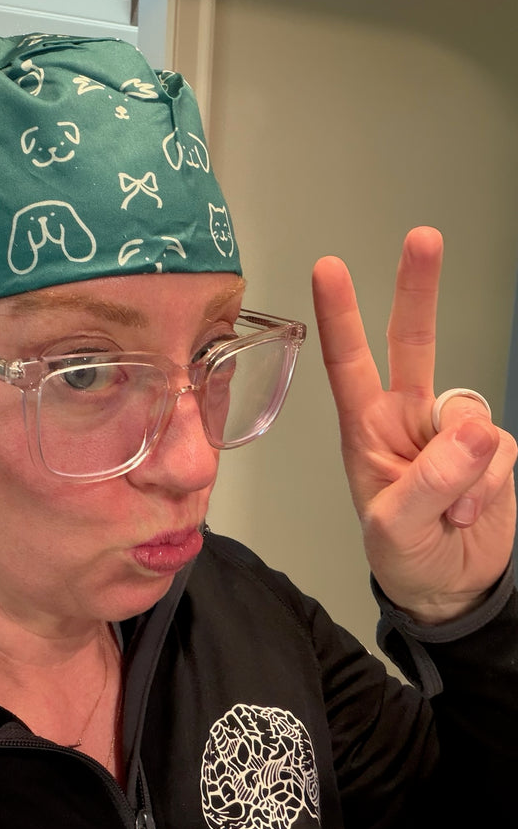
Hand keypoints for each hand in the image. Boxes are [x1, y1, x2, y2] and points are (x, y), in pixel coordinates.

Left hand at [312, 227, 516, 623]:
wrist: (449, 588)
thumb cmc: (402, 555)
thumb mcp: (396, 528)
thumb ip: (430, 481)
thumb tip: (475, 430)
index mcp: (365, 427)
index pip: (348, 362)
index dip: (339, 315)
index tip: (328, 268)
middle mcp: (407, 416)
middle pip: (414, 341)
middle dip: (417, 290)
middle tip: (422, 239)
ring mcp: (452, 430)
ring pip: (468, 412)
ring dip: (463, 468)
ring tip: (447, 510)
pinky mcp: (493, 450)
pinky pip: (500, 451)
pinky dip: (487, 486)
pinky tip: (469, 511)